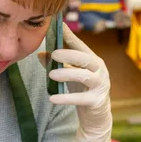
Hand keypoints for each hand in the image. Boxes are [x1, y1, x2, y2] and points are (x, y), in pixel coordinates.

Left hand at [45, 24, 112, 141]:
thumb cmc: (83, 90)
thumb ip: (58, 65)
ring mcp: (100, 85)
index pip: (81, 46)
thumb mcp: (70, 75)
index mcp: (93, 61)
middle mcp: (100, 70)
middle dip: (69, 54)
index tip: (60, 25)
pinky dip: (65, 98)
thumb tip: (39, 54)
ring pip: (84, 76)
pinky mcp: (96, 101)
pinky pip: (80, 98)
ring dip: (66, 73)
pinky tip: (52, 99)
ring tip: (50, 75)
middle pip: (85, 58)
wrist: (96, 116)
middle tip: (53, 54)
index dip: (71, 36)